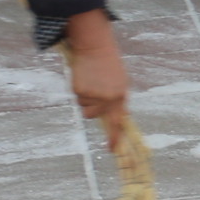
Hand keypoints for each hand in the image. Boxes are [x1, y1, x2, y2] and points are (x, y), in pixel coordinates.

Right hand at [60, 9, 129, 144]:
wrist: (95, 48)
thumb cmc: (110, 66)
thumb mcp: (120, 83)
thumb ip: (119, 101)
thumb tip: (121, 118)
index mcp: (120, 96)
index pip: (117, 122)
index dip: (115, 138)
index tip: (112, 150)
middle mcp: (107, 98)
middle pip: (94, 116)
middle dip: (93, 108)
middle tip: (95, 91)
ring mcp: (92, 95)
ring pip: (85, 108)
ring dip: (86, 99)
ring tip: (91, 82)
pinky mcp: (79, 90)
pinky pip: (78, 98)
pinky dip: (80, 91)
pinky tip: (85, 78)